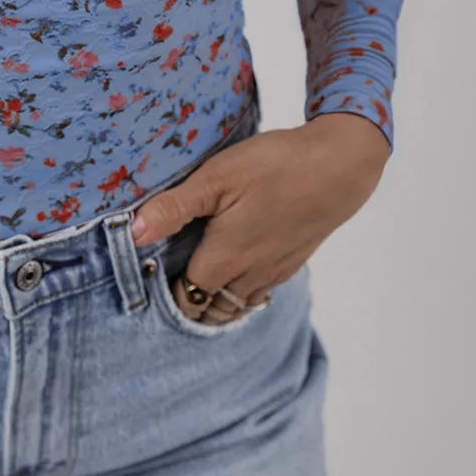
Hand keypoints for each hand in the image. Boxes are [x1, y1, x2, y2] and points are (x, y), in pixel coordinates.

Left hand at [130, 111, 389, 322]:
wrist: (341, 165)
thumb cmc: (274, 166)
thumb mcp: (216, 178)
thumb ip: (175, 207)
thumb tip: (133, 234)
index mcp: (226, 259)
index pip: (187, 299)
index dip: (165, 297)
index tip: (146, 283)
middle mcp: (251, 274)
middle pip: (212, 310)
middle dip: (190, 306)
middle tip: (166, 284)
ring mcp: (276, 269)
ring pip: (238, 303)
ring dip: (216, 300)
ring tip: (195, 281)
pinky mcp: (294, 259)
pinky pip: (261, 289)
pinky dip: (241, 288)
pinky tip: (235, 264)